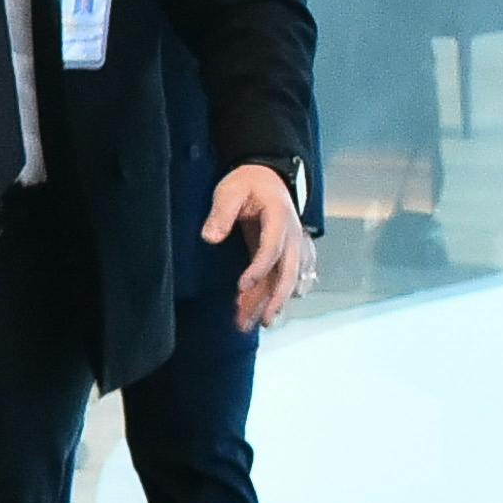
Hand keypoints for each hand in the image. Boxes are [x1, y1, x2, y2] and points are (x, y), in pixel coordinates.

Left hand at [203, 165, 313, 330]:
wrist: (269, 177)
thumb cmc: (248, 183)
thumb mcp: (230, 190)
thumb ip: (221, 213)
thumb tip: (210, 238)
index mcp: (279, 218)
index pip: (272, 249)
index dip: (258, 269)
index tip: (241, 286)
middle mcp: (292, 237)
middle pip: (288, 273)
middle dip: (275, 299)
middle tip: (261, 321)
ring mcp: (292, 248)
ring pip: (286, 282)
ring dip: (270, 304)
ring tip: (250, 325)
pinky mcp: (285, 256)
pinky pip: (283, 281)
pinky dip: (271, 297)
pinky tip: (257, 313)